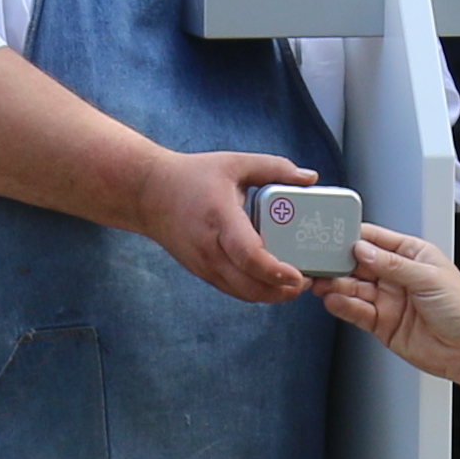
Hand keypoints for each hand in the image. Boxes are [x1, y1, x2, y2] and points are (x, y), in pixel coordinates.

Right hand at [140, 147, 321, 303]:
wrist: (148, 194)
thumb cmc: (193, 176)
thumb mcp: (235, 163)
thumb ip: (275, 167)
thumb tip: (311, 178)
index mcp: (220, 218)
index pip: (249, 255)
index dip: (276, 271)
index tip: (300, 274)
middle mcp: (210, 248)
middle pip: (251, 286)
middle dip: (284, 291)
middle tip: (310, 280)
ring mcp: (204, 265)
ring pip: (244, 293)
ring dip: (273, 295)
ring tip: (298, 283)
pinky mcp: (203, 272)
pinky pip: (235, 290)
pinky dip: (258, 291)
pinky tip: (275, 281)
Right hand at [317, 226, 459, 382]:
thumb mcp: (428, 278)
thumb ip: (392, 264)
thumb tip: (363, 250)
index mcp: (413, 255)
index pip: (377, 240)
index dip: (354, 237)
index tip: (332, 235)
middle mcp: (398, 276)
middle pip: (359, 264)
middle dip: (338, 262)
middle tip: (318, 261)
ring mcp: (389, 300)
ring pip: (354, 287)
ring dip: (336, 284)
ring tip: (320, 282)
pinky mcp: (382, 323)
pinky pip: (357, 311)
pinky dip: (343, 305)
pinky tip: (332, 300)